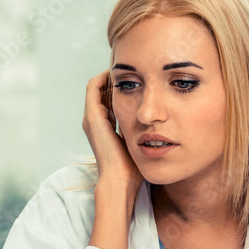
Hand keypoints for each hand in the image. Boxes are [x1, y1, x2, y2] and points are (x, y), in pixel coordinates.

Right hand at [82, 71, 141, 194]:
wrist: (120, 179)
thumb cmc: (132, 168)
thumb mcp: (138, 143)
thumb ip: (142, 131)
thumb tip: (157, 122)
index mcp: (103, 127)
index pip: (108, 99)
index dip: (121, 88)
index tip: (139, 80)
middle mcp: (94, 121)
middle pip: (101, 91)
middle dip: (116, 80)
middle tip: (134, 70)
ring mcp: (91, 118)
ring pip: (96, 86)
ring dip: (110, 76)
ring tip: (127, 68)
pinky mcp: (93, 116)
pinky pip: (94, 87)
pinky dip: (105, 77)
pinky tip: (121, 73)